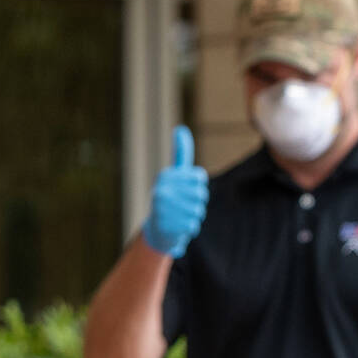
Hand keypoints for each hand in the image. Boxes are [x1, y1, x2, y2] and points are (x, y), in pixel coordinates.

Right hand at [142, 126, 207, 258]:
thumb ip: (181, 153)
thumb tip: (180, 128)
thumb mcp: (175, 174)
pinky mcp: (165, 228)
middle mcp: (161, 191)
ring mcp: (162, 210)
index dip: (198, 187)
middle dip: (197, 203)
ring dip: (194, 216)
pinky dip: (189, 228)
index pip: (200, 179)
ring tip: (181, 216)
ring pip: (198, 211)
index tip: (184, 190)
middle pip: (200, 195)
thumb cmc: (171, 197)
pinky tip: (179, 227)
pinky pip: (192, 226)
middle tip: (184, 206)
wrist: (156, 229)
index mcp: (165, 176)